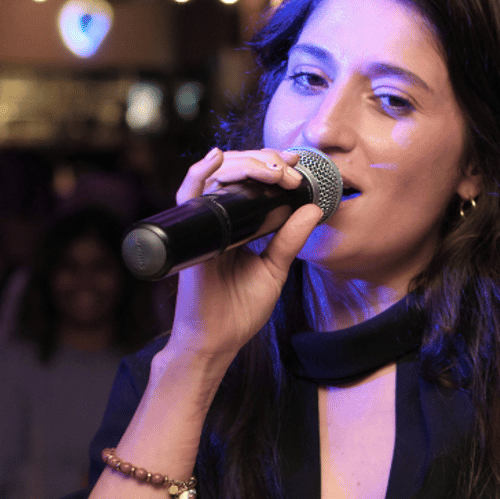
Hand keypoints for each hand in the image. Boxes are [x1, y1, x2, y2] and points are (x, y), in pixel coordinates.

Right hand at [165, 147, 324, 361]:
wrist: (218, 341)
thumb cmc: (240, 310)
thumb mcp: (274, 269)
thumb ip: (290, 239)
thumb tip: (312, 208)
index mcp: (237, 225)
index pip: (250, 183)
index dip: (272, 166)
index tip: (297, 163)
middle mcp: (218, 220)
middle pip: (234, 173)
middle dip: (264, 161)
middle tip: (290, 166)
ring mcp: (203, 225)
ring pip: (216, 177)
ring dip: (246, 164)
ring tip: (272, 166)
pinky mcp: (192, 236)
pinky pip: (187, 197)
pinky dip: (198, 173)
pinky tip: (216, 157)